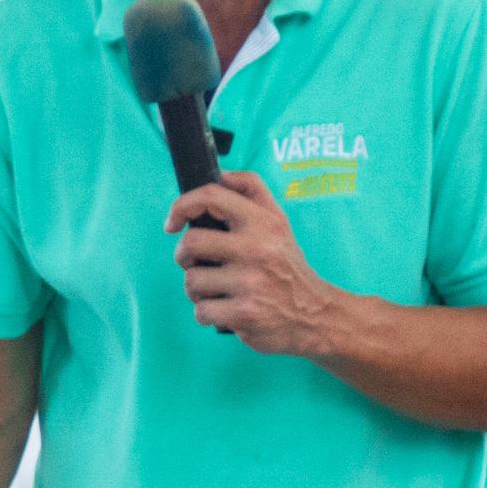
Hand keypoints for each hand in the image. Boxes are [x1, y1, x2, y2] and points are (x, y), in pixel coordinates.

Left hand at [170, 168, 340, 354]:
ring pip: (191, 280)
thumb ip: (251, 191)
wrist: (315, 313)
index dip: (182, 206)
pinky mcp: (244, 313)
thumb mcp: (278, 221)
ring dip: (196, 290)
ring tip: (217, 290)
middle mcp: (257, 249)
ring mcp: (250, 282)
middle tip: (196, 264)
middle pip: (191, 242)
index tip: (172, 223)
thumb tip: (220, 174)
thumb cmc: (286, 264)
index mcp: (263, 222)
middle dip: (184, 257)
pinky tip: (225, 310)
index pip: (211, 196)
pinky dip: (207, 314)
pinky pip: (201, 311)